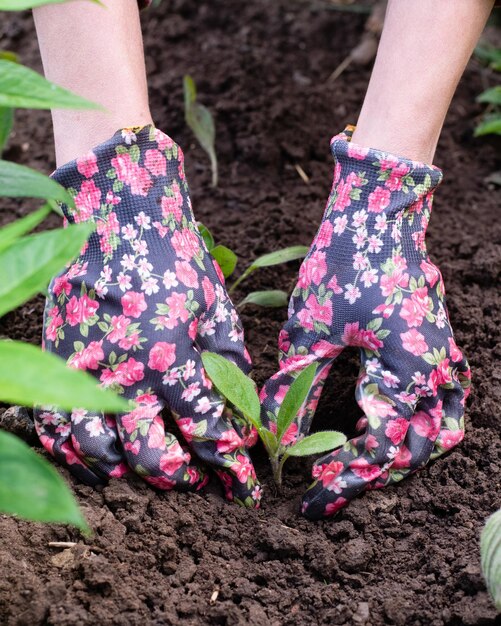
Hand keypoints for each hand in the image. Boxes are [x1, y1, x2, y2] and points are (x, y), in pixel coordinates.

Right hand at [35, 125, 260, 507]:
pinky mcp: (58, 363)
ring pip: (101, 455)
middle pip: (155, 458)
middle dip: (187, 479)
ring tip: (154, 472)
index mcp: (171, 358)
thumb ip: (228, 364)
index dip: (232, 469)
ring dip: (132, 474)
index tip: (247, 490)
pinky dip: (78, 456)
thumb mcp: (214, 305)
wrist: (114, 214)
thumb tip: (240, 414)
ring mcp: (84, 372)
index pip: (207, 434)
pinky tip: (99, 460)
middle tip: (204, 480)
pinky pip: (57, 430)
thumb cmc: (170, 255)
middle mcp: (125, 375)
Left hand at [260, 127, 469, 518]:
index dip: (345, 480)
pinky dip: (427, 423)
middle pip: (416, 450)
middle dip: (375, 477)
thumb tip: (278, 439)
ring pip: (443, 430)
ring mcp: (444, 356)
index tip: (311, 497)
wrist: (375, 213)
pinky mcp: (439, 342)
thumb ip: (300, 390)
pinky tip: (397, 422)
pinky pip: (449, 398)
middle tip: (333, 486)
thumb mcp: (311, 333)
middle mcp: (436, 371)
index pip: (380, 450)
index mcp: (407, 372)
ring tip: (368, 467)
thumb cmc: (344, 263)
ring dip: (409, 455)